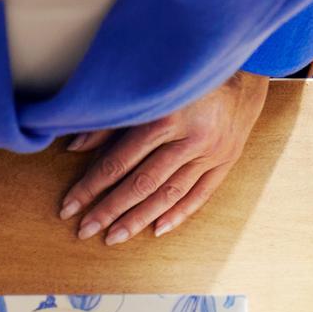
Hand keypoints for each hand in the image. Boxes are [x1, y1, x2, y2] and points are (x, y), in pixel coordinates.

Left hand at [59, 70, 268, 245]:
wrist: (243, 74)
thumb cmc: (185, 80)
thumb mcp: (149, 91)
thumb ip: (112, 120)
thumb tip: (74, 146)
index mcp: (166, 116)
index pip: (120, 160)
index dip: (91, 185)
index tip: (69, 206)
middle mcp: (190, 138)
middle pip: (142, 183)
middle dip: (110, 209)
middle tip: (84, 230)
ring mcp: (211, 153)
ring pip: (169, 194)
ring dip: (138, 219)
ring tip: (114, 237)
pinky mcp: (227, 161)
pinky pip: (200, 195)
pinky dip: (178, 214)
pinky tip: (156, 231)